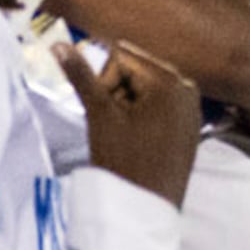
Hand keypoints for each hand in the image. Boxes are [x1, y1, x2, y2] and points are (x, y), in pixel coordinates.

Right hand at [62, 42, 201, 204]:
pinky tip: (141, 139)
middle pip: (135, 69)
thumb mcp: (100, 113)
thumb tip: (57, 42)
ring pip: (144, 87)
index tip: (109, 112)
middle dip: (118, 91)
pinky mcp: (190, 123)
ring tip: (128, 134)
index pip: (121, 56)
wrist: (146, 206)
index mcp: (170, 80)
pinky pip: (158, 104)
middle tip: (118, 125)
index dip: (105, 81)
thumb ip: (80, 75)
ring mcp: (192, 106)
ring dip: (128, 104)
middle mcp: (187, 86)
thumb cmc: (124, 160)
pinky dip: (143, 115)